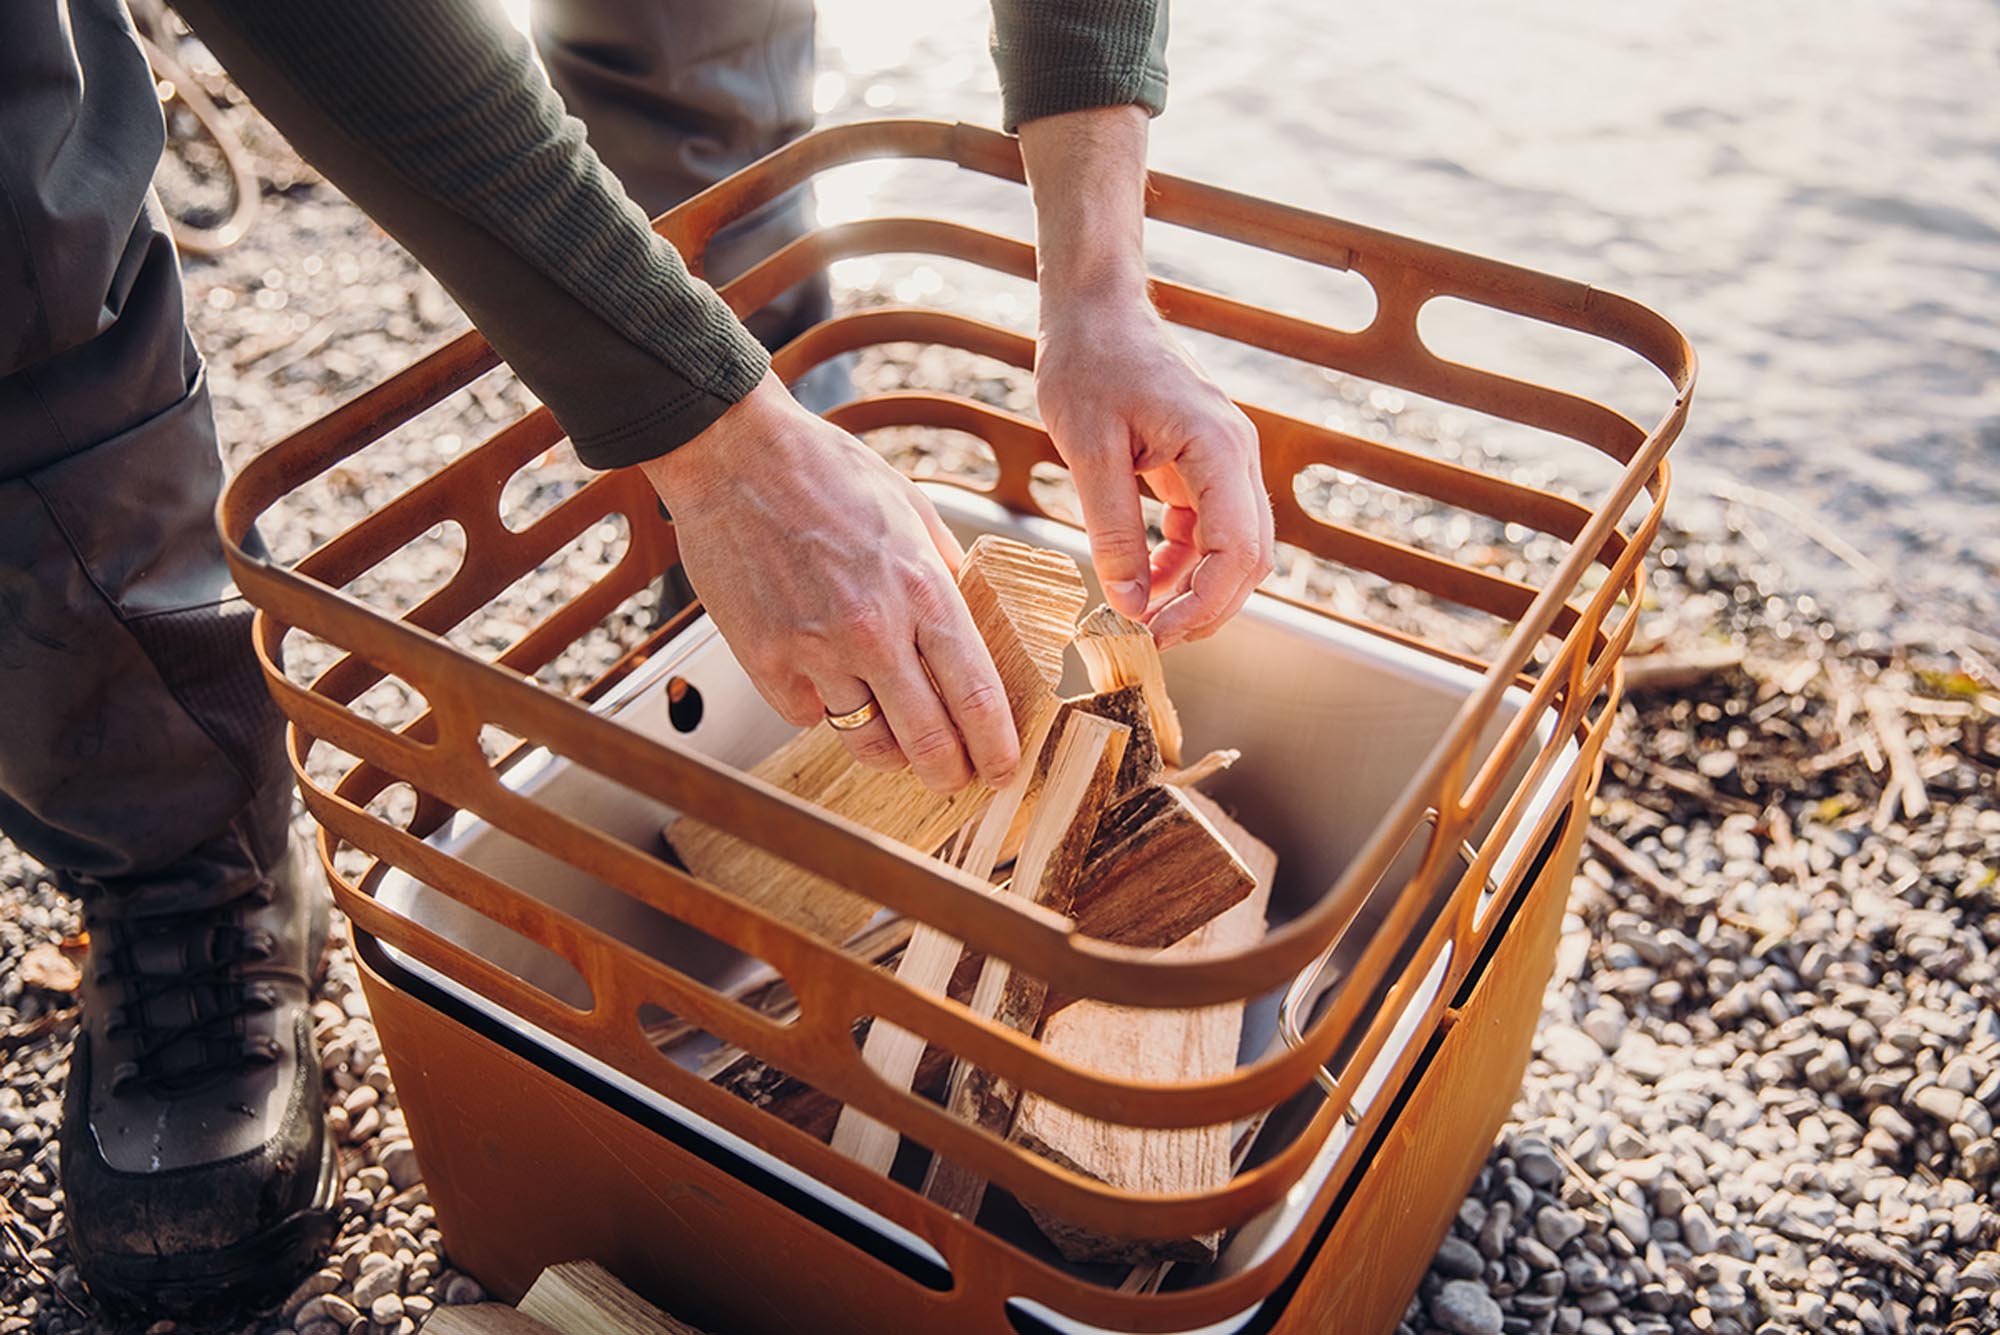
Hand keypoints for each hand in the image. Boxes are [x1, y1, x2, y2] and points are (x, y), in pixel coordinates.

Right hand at [642, 374, 1018, 792]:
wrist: (733, 455)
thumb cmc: (823, 472)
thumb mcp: (911, 511)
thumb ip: (945, 572)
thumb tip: (973, 618)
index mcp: (921, 588)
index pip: (975, 694)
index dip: (995, 746)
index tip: (1002, 768)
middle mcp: (872, 630)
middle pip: (927, 740)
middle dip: (949, 773)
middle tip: (954, 779)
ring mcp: (813, 651)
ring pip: (866, 740)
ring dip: (888, 748)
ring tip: (894, 737)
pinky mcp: (763, 662)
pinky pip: (808, 716)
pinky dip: (822, 709)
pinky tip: (825, 678)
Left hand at [1018, 105, 1273, 648]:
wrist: (1095, 309)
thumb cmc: (1088, 363)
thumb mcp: (1088, 450)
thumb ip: (1112, 528)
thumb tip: (1129, 601)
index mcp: (1218, 448)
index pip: (1238, 552)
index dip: (1203, 607)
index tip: (1155, 636)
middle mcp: (1237, 456)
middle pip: (1249, 560)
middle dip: (1207, 610)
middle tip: (1150, 641)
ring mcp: (1226, 460)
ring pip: (1237, 550)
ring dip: (1197, 591)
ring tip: (1143, 619)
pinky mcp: (1205, 464)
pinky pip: (1211, 530)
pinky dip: (1184, 564)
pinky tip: (1144, 582)